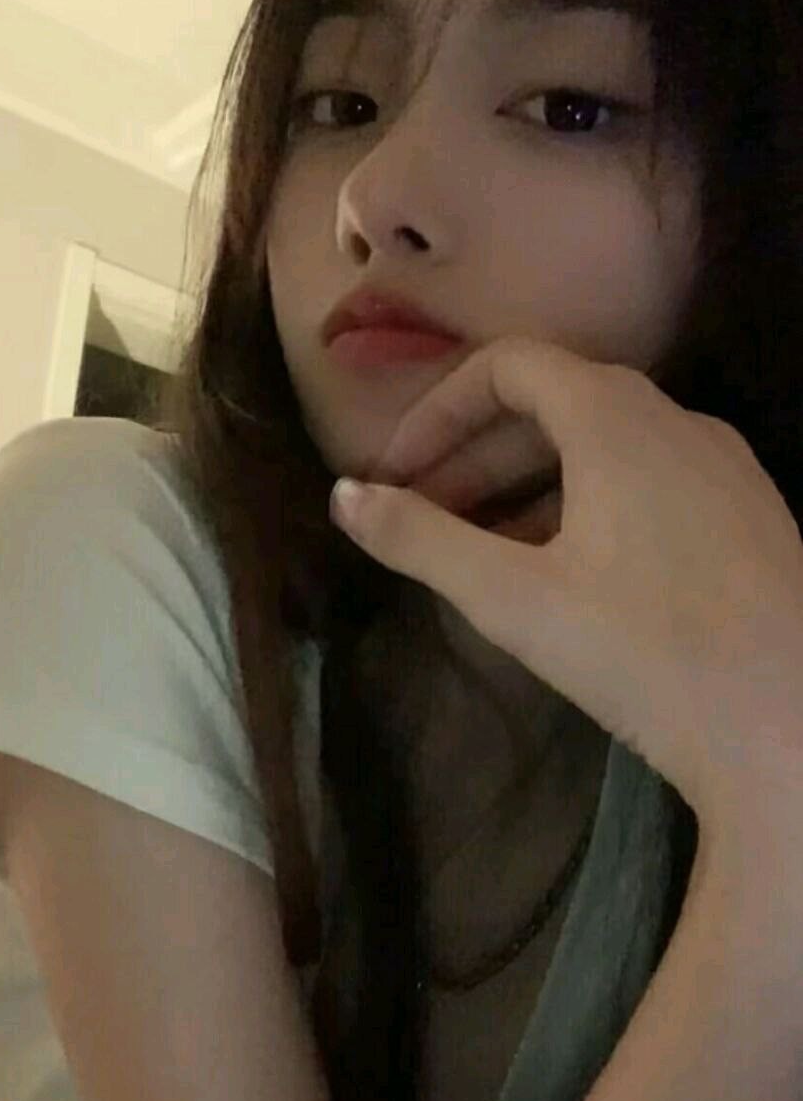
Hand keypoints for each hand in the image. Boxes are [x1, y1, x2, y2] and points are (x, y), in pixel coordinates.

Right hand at [328, 336, 802, 828]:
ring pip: (603, 446)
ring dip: (526, 484)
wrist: (796, 734)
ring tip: (478, 551)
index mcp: (616, 419)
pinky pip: (646, 481)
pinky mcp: (747, 516)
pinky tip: (564, 574)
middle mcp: (676, 421)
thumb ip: (420, 540)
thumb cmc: (647, 655)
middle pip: (553, 404)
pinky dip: (584, 503)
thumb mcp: (513, 598)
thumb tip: (344, 497)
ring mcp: (722, 467)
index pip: (508, 365)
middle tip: (421, 517)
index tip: (394, 474)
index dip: (436, 411)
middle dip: (473, 454)